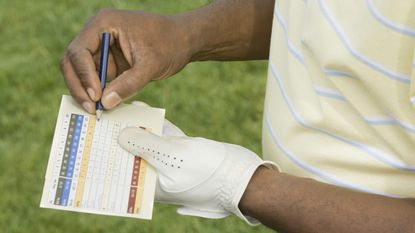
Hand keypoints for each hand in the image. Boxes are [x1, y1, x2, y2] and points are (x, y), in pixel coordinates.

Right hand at [60, 9, 191, 112]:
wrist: (184, 41)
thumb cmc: (169, 43)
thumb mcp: (150, 65)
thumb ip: (128, 84)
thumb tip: (105, 104)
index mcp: (104, 24)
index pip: (79, 50)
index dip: (83, 75)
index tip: (96, 96)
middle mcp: (97, 33)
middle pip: (73, 61)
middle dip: (79, 85)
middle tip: (91, 108)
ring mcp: (102, 48)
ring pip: (81, 72)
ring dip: (87, 91)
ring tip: (98, 110)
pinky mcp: (109, 61)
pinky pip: (96, 78)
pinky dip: (98, 92)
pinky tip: (105, 105)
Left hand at [118, 121, 278, 224]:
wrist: (242, 176)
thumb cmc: (207, 172)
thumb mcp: (172, 157)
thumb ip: (145, 144)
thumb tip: (120, 134)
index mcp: (151, 185)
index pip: (123, 169)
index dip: (108, 153)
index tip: (93, 136)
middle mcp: (158, 174)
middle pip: (133, 153)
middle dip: (120, 136)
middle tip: (104, 117)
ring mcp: (171, 162)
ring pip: (148, 141)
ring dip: (137, 127)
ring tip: (120, 109)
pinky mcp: (183, 151)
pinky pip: (164, 136)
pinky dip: (155, 125)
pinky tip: (144, 111)